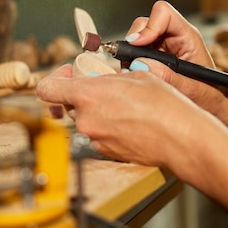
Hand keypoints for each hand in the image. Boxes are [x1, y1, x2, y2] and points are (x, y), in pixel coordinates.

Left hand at [36, 65, 224, 175]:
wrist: (180, 137)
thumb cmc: (163, 105)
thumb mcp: (134, 76)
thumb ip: (107, 79)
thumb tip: (99, 79)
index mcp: (87, 95)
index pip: (47, 89)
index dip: (55, 79)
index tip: (68, 75)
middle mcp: (85, 120)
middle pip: (69, 104)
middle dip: (83, 95)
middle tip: (104, 89)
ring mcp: (94, 139)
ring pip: (85, 120)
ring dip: (97, 112)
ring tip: (123, 106)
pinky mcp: (105, 152)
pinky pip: (99, 134)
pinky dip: (108, 127)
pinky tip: (129, 121)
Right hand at [124, 0, 227, 117]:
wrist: (213, 105)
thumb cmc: (211, 96)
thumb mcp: (193, 90)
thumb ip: (169, 77)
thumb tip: (140, 64)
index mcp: (188, 37)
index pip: (164, 13)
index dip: (148, 26)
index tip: (137, 44)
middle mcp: (173, 36)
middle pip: (144, 23)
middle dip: (134, 43)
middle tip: (132, 64)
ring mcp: (161, 45)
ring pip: (136, 37)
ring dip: (132, 55)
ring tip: (138, 73)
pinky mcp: (153, 56)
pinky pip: (134, 52)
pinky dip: (131, 63)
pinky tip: (140, 76)